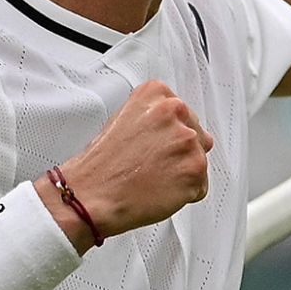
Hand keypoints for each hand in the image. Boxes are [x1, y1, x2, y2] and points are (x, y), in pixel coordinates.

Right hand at [42, 80, 213, 246]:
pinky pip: (200, 186)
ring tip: (153, 178)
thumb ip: (156, 117)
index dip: (168, 135)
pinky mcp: (194, 168)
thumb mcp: (123, 120)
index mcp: (156, 94)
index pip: (183, 113)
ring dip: (181, 173)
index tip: (154, 145)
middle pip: (196, 134)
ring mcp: (187, 140)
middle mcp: (175, 111)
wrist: (89, 195)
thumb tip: (183, 128)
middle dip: (178, 152)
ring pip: (199, 160)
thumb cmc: (101, 164)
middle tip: (151, 165)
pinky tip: (160, 190)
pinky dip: (185, 194)